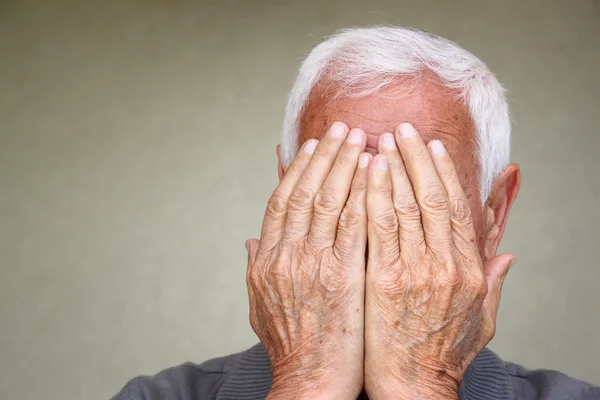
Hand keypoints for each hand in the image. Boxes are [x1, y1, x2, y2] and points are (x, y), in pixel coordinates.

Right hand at [246, 122, 370, 399]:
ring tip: (361, 138)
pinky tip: (377, 174)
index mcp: (268, 260)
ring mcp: (314, 265)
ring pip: (330, 200)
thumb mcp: (260, 306)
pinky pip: (355, 225)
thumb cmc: (291, 347)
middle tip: (342, 127)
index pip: (282, 200)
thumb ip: (255, 268)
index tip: (313, 144)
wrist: (310, 383)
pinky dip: (365, 195)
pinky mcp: (344, 277)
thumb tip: (251, 240)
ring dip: (346, 165)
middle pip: (307, 191)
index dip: (299, 168)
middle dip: (326, 155)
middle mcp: (287, 255)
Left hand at [364, 123, 514, 399]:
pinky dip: (370, 195)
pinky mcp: (383, 281)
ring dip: (390, 168)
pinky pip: (376, 227)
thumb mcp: (481, 320)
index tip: (430, 146)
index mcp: (468, 269)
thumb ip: (493, 282)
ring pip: (402, 205)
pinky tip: (362, 173)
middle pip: (429, 196)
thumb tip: (508, 255)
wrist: (414, 389)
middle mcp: (445, 265)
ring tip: (378, 140)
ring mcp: (414, 271)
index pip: (454, 206)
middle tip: (401, 129)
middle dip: (414, 157)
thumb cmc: (442, 354)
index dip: (441, 171)